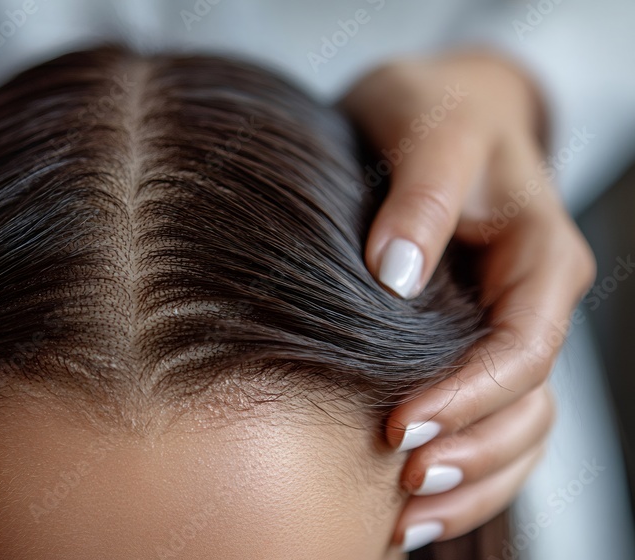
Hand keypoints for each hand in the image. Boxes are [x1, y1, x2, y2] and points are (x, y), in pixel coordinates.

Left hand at [341, 53, 595, 550]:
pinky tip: (407, 507)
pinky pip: (486, 424)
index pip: (524, 349)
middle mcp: (531, 304)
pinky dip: (459, 471)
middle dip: (470, 451)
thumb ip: (420, 198)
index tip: (401, 426)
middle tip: (399, 481)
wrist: (433, 109)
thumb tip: (394, 274)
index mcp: (539, 258)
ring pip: (515, 430)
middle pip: (527, 406)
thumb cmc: (434, 112)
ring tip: (402, 518)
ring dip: (469, 480)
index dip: (470, 398)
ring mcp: (503, 330)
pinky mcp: (468, 346)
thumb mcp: (430, 132)